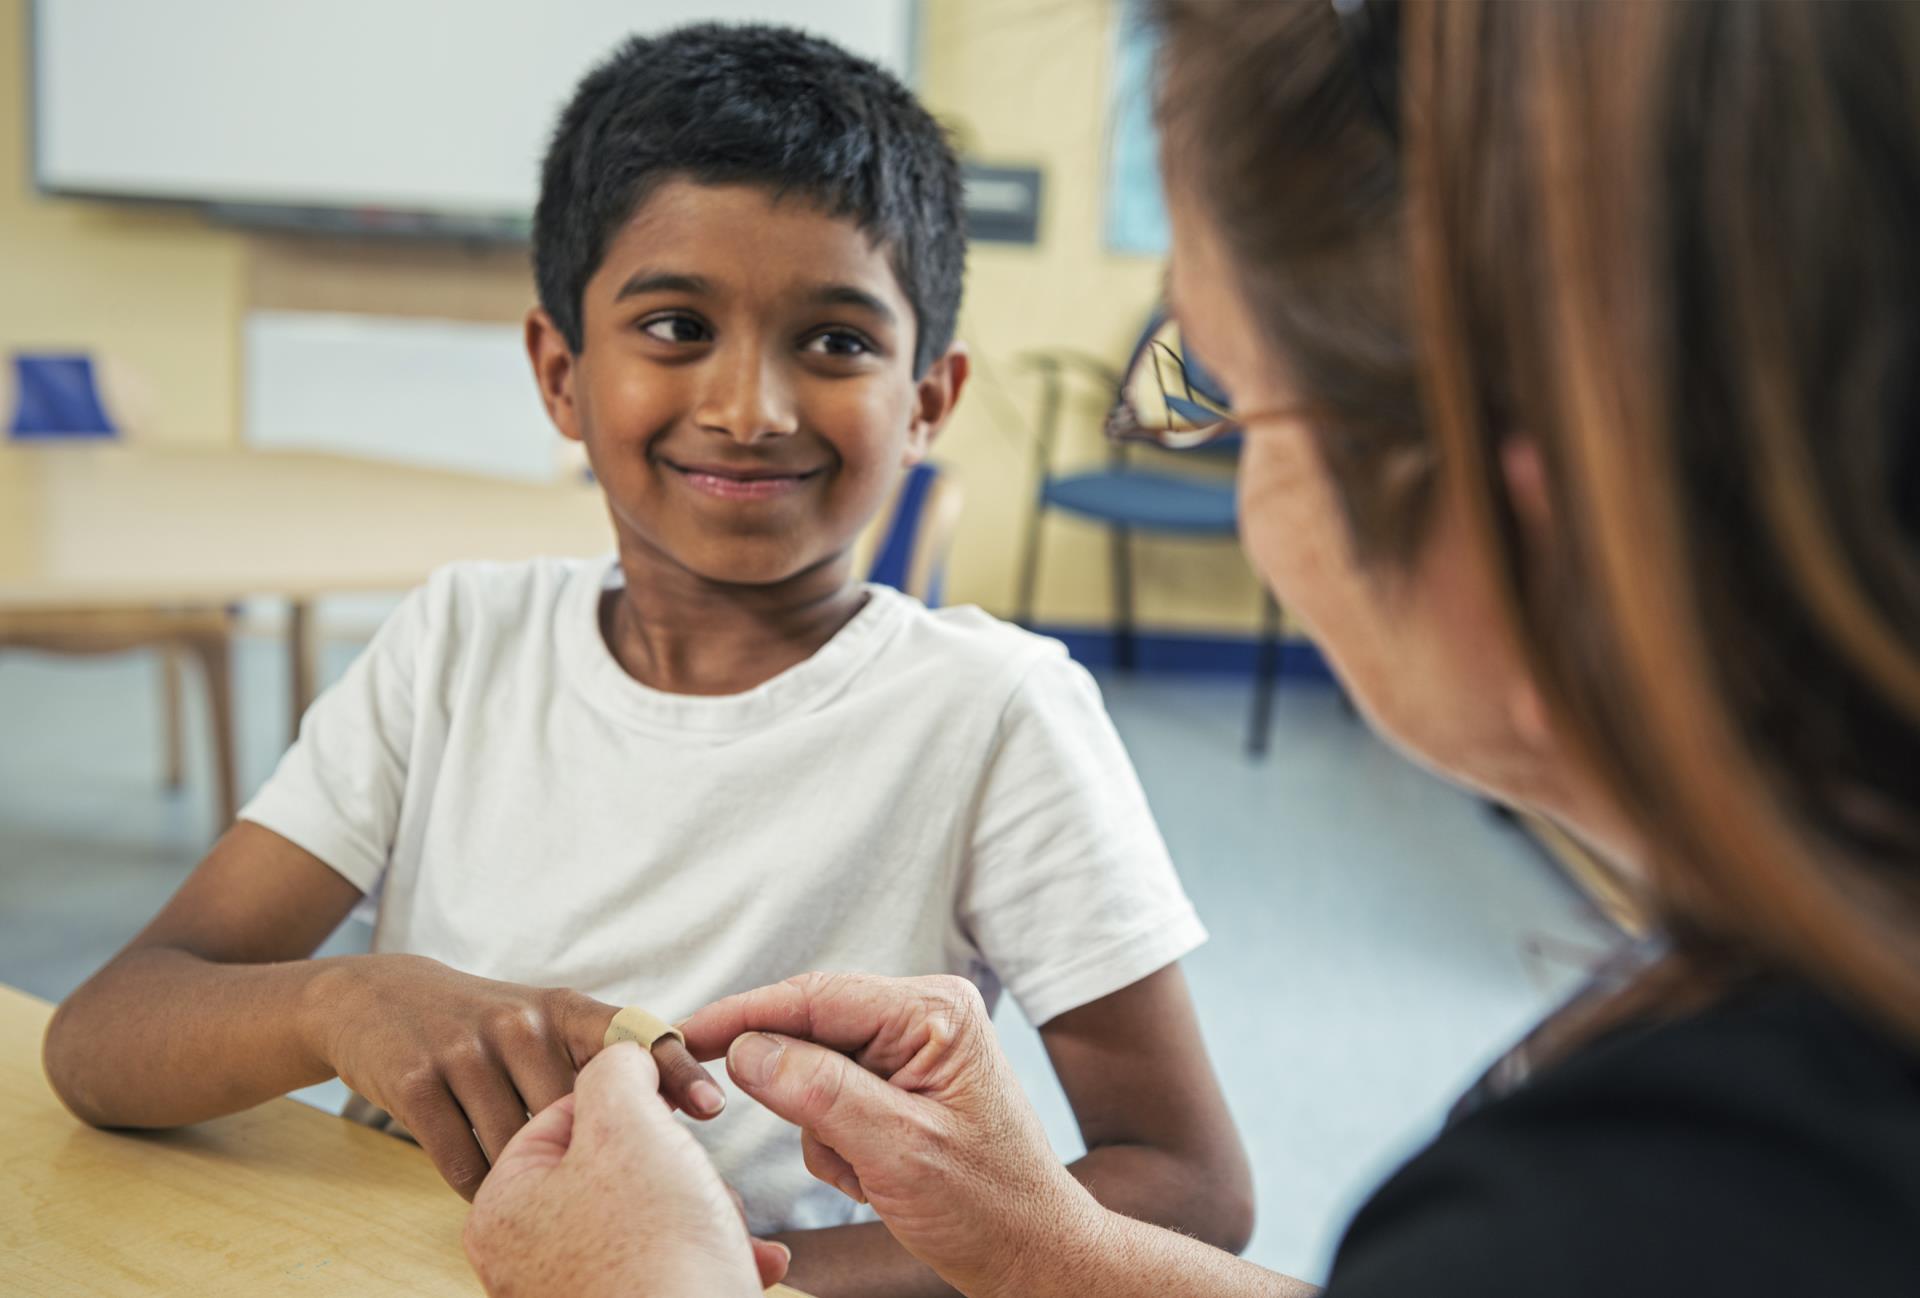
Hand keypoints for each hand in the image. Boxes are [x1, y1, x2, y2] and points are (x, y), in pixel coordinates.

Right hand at [307, 954, 725, 1198]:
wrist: (376, 1000)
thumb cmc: (484, 1026)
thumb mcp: (543, 1021)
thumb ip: (596, 1061)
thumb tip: (669, 1121)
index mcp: (563, 1007)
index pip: (632, 1036)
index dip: (675, 1070)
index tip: (710, 1108)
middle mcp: (520, 1022)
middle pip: (573, 1116)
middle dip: (585, 1156)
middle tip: (589, 1187)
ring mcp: (466, 1051)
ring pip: (517, 1147)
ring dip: (525, 1177)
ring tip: (529, 1184)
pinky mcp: (416, 1084)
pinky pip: (463, 1163)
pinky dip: (476, 1184)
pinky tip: (482, 1180)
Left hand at [465, 1042, 781, 1296]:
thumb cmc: (656, 1254)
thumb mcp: (631, 1127)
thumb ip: (618, 1069)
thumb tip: (624, 1056)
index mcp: (504, 1207)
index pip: (564, 1112)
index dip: (630, 1098)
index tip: (675, 1106)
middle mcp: (527, 1257)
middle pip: (610, 1166)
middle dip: (677, 1165)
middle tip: (702, 1178)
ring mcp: (574, 1293)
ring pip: (648, 1216)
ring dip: (705, 1210)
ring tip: (728, 1228)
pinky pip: (667, 1266)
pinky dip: (712, 1256)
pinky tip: (749, 1260)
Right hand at [681, 972, 1108, 1296]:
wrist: (1031, 1252)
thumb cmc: (986, 1204)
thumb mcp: (897, 1150)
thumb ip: (819, 1092)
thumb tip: (746, 1049)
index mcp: (934, 1012)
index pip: (815, 996)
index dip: (743, 1014)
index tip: (683, 1034)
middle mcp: (924, 1015)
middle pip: (811, 1030)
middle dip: (801, 1097)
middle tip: (838, 1151)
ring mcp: (914, 1048)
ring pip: (814, 1072)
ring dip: (826, 1132)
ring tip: (875, 1174)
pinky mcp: (902, 1083)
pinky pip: (832, 1100)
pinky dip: (838, 1144)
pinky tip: (879, 1176)